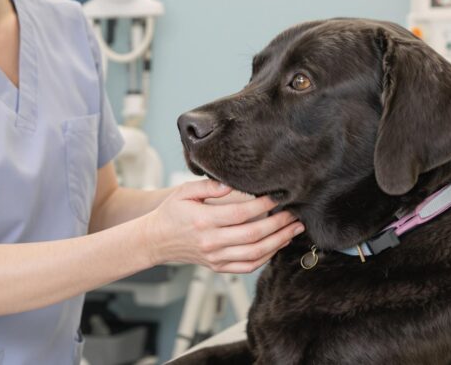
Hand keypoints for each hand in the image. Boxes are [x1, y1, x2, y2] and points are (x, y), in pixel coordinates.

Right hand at [142, 179, 303, 272]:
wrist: (156, 240)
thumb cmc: (171, 213)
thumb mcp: (184, 192)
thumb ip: (208, 186)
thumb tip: (231, 184)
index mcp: (203, 221)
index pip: (241, 213)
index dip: (263, 206)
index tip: (277, 196)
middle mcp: (211, 242)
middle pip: (253, 234)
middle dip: (279, 224)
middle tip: (294, 214)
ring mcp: (216, 257)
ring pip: (255, 253)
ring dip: (279, 241)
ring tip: (293, 230)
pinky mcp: (218, 267)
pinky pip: (247, 267)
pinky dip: (266, 257)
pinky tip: (277, 245)